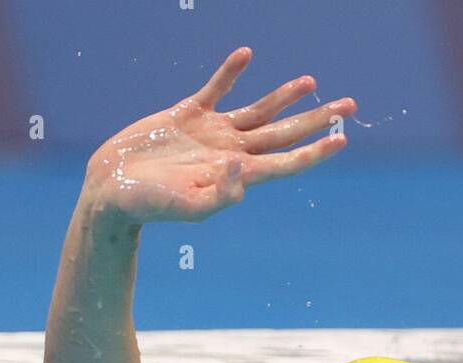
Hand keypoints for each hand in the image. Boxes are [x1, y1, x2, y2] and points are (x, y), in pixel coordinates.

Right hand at [84, 46, 355, 225]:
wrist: (113, 191)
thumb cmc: (148, 206)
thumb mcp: (186, 206)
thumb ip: (219, 193)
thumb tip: (245, 167)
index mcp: (236, 175)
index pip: (286, 163)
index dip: (315, 152)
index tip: (342, 140)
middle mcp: (231, 153)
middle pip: (283, 133)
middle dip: (317, 120)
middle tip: (349, 106)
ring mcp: (211, 133)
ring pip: (258, 111)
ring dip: (285, 96)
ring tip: (311, 82)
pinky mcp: (187, 115)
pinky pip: (216, 89)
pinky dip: (231, 72)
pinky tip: (246, 56)